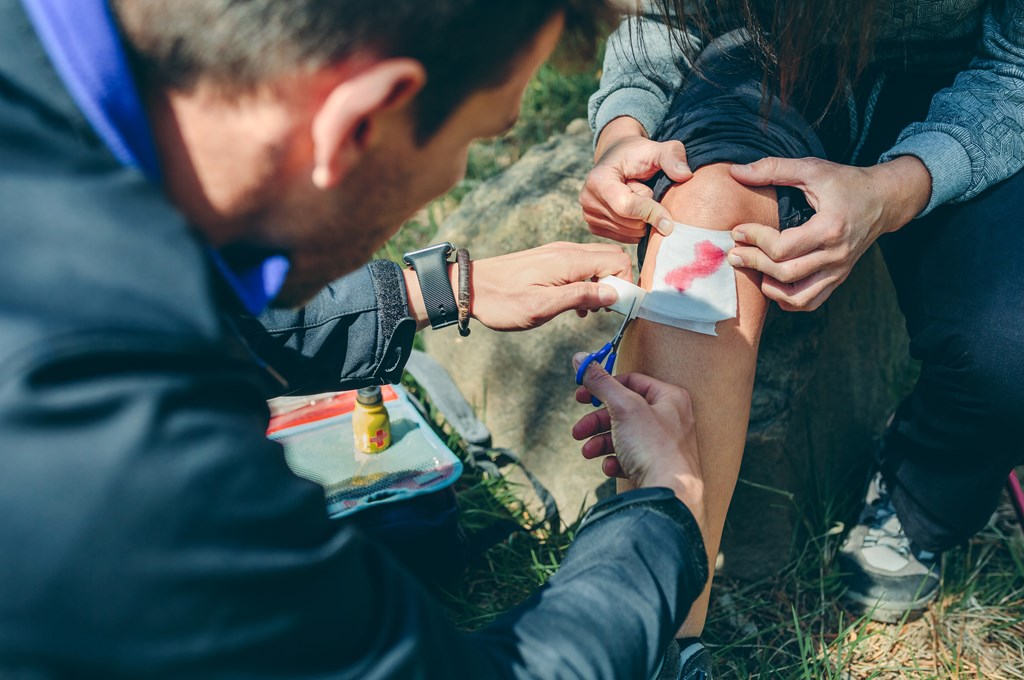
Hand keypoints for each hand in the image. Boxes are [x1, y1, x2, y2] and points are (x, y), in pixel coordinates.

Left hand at [466, 242, 631, 330]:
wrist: (471, 288)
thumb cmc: (503, 301)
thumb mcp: (542, 306)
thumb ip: (580, 296)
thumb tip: (614, 293)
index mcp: (569, 260)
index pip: (618, 260)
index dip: (626, 284)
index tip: (618, 308)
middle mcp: (567, 251)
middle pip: (611, 256)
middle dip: (617, 282)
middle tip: (605, 310)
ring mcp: (558, 253)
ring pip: (597, 261)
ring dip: (602, 285)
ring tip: (589, 311)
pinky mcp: (550, 260)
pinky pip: (581, 265)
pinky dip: (587, 283)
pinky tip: (575, 305)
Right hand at [571, 355, 703, 524]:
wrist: (668, 493)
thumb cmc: (654, 446)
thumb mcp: (623, 406)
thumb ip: (601, 382)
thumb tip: (581, 359)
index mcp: (669, 398)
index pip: (631, 382)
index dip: (604, 387)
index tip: (581, 395)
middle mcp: (670, 419)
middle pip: (624, 411)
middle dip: (597, 422)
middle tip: (578, 430)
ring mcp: (665, 445)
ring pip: (624, 437)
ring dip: (601, 443)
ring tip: (587, 452)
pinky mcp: (657, 467)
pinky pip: (631, 459)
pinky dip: (616, 461)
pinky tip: (610, 467)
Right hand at [580, 117, 692, 243]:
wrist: (618, 159)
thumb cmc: (638, 154)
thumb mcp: (656, 149)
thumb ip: (672, 156)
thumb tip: (685, 175)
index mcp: (598, 180)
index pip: (627, 206)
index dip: (652, 212)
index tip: (671, 219)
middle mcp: (588, 200)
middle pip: (630, 223)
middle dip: (648, 212)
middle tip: (645, 191)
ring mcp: (589, 216)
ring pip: (630, 233)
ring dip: (643, 220)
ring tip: (637, 198)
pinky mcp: (594, 227)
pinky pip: (625, 238)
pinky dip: (636, 227)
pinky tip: (633, 210)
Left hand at [727, 156, 930, 310]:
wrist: (885, 200)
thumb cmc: (847, 183)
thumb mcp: (813, 169)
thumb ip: (773, 168)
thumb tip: (735, 172)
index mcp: (830, 228)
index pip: (783, 247)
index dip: (755, 240)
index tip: (738, 231)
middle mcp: (836, 255)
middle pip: (785, 273)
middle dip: (754, 263)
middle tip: (735, 253)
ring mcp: (838, 270)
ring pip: (797, 296)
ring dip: (769, 288)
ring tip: (753, 269)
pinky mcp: (838, 278)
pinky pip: (810, 302)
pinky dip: (787, 300)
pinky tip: (773, 283)